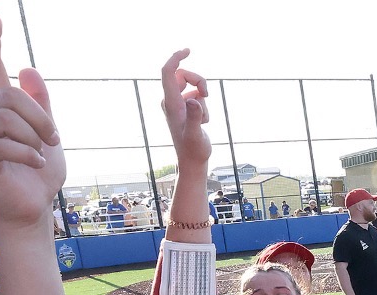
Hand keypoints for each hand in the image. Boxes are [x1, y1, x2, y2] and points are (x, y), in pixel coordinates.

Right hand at [0, 15, 64, 230]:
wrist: (34, 207)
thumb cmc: (39, 173)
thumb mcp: (49, 134)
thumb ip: (41, 105)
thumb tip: (27, 69)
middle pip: (8, 94)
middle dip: (39, 116)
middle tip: (54, 139)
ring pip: (4, 118)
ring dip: (33, 137)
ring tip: (41, 154)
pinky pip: (1, 143)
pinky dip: (27, 154)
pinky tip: (35, 164)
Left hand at [158, 49, 210, 166]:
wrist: (192, 161)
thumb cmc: (194, 150)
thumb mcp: (196, 135)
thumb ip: (195, 117)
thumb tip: (194, 100)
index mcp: (171, 103)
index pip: (169, 72)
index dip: (176, 58)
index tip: (188, 50)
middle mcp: (170, 101)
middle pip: (183, 75)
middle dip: (199, 80)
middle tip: (208, 94)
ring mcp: (176, 104)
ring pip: (191, 86)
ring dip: (202, 97)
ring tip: (204, 118)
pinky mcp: (183, 108)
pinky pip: (194, 96)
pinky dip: (202, 104)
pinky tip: (202, 121)